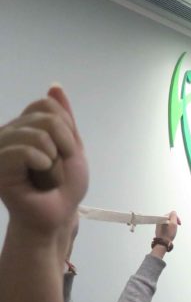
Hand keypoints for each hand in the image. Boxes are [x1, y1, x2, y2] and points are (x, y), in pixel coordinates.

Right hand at [0, 86, 87, 237]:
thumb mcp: (72, 148)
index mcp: (23, 126)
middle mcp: (7, 131)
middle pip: (46, 118)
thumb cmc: (63, 186)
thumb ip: (64, 119)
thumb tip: (54, 86)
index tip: (64, 152)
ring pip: (39, 134)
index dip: (65, 130)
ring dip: (55, 159)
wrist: (56, 215)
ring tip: (46, 175)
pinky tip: (37, 176)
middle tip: (56, 167)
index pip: (46, 106)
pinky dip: (43, 164)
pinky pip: (26, 151)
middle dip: (65, 146)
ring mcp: (0, 146)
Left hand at [156, 211, 180, 244]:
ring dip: (171, 225)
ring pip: (168, 221)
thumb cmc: (168, 234)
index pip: (172, 214)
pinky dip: (168, 227)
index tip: (178, 223)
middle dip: (174, 221)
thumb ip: (174, 216)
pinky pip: (165, 225)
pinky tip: (169, 231)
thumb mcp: (173, 223)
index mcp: (163, 217)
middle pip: (170, 217)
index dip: (177, 219)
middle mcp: (160, 220)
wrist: (163, 241)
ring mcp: (159, 224)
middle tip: (176, 227)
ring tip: (172, 230)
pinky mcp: (159, 228)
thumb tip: (174, 212)